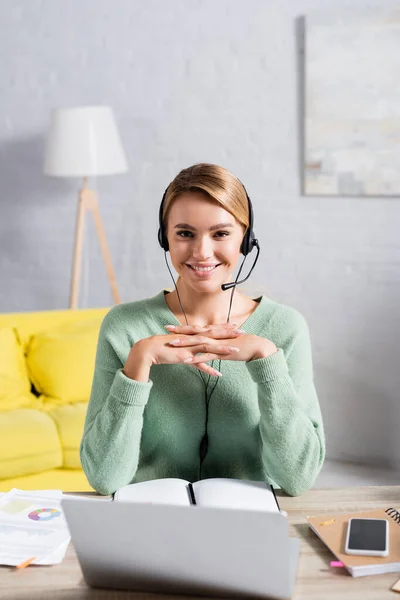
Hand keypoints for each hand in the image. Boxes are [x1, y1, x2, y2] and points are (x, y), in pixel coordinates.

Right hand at [123, 326, 242, 378]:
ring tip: (236, 350)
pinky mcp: (185, 356)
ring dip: (223, 348)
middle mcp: (192, 338)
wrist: (149, 349)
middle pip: (213, 334)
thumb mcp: (180, 347)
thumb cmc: (163, 348)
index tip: (235, 326)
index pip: (210, 329)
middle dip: (228, 333)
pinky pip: (199, 362)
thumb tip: (196, 353)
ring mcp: (189, 347)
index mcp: (192, 335)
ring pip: (209, 346)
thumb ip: (189, 349)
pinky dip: (209, 368)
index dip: (223, 327)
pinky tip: (218, 374)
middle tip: (243, 331)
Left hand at [164, 324, 276, 367]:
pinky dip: (197, 358)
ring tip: (173, 344)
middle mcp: (214, 336)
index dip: (182, 327)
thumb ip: (217, 342)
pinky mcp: (222, 353)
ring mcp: (218, 344)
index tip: (170, 326)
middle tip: (166, 329)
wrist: (257, 347)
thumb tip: (209, 343)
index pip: (195, 328)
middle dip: (180, 331)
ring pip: (198, 343)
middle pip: (194, 332)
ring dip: (185, 343)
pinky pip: (208, 356)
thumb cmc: (243, 345)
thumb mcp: (227, 342)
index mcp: (214, 333)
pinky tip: (187, 360)